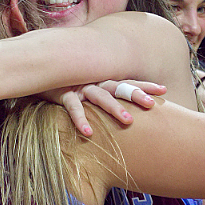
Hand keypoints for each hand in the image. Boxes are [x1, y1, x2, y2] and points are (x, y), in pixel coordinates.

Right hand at [41, 81, 165, 135]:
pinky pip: (73, 107)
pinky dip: (81, 119)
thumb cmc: (68, 85)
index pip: (128, 82)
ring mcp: (79, 87)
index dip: (145, 86)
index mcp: (103, 81)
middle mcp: (95, 82)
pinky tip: (89, 132)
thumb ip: (104, 99)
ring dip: (114, 108)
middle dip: (135, 95)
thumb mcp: (88, 90)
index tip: (164, 90)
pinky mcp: (63, 93)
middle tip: (151, 105)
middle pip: (119, 87)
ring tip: (129, 121)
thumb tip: (125, 115)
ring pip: (100, 96)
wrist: (40, 72)